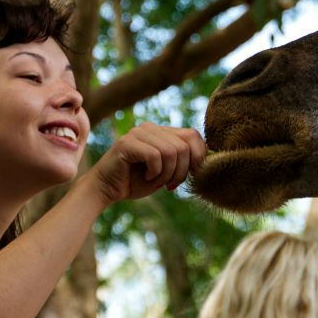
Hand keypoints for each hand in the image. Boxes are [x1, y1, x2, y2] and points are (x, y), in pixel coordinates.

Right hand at [87, 123, 204, 204]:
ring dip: (168, 173)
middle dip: (183, 171)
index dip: (198, 157)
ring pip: (172, 151)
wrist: (106, 190)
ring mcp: (138, 133)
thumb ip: (183, 159)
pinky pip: (156, 156)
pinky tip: (147, 177)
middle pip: (185, 145)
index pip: (194, 135)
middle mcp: (151, 127)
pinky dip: (156, 172)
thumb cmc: (136, 182)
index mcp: (162, 132)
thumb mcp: (167, 171)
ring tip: (157, 181)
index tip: (189, 177)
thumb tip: (210, 154)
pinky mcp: (127, 143)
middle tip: (171, 185)